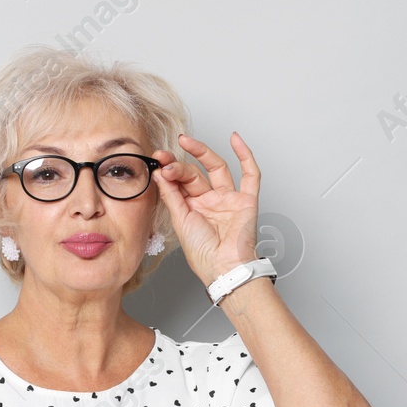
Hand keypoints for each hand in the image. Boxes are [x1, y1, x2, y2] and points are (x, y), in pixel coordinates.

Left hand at [153, 131, 260, 285]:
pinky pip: (250, 174)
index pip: (180, 181)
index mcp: (192, 207)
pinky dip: (244, 155)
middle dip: (179, 164)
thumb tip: (159, 172)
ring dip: (202, 152)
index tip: (157, 160)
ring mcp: (229, 199)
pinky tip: (235, 139)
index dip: (169, 169)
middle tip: (166, 158)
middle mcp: (210, 201)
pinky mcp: (247, 200)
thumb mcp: (180, 220)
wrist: (223, 268)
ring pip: (217, 168)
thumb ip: (171, 195)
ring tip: (185, 141)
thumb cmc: (203, 253)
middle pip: (195, 173)